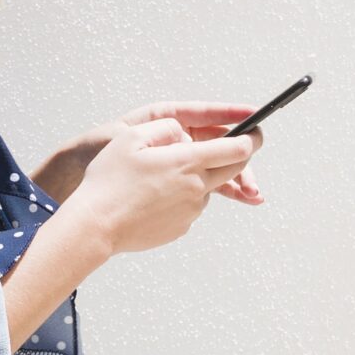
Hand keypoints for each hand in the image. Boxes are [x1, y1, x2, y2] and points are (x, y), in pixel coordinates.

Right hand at [62, 117, 263, 255]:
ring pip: (209, 188)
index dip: (252, 138)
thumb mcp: (131, 138)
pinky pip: (191, 206)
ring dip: (201, 177)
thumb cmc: (109, 179)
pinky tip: (154, 197)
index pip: (236, 149)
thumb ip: (164, 128)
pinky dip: (182, 196)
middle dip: (241, 157)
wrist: (97, 225)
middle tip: (239, 146)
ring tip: (164, 175)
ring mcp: (192, 210)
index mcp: (187, 162)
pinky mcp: (183, 226)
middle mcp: (197, 187)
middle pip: (234, 170)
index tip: (257, 132)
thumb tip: (184, 132)